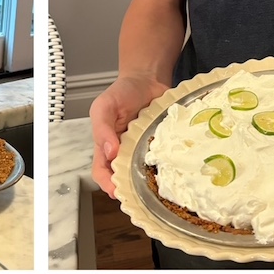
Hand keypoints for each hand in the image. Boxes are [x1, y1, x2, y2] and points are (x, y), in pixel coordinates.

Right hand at [90, 75, 168, 197]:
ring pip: (144, 174)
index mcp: (106, 145)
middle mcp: (124, 152)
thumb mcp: (104, 106)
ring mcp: (142, 151)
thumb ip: (103, 128)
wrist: (147, 79)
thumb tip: (110, 152)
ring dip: (149, 182)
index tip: (116, 191)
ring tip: (157, 187)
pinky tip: (172, 170)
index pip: (102, 172)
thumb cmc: (122, 92)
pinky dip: (166, 168)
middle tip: (140, 194)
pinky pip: (162, 162)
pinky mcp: (160, 147)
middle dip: (130, 189)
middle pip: (123, 178)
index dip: (107, 184)